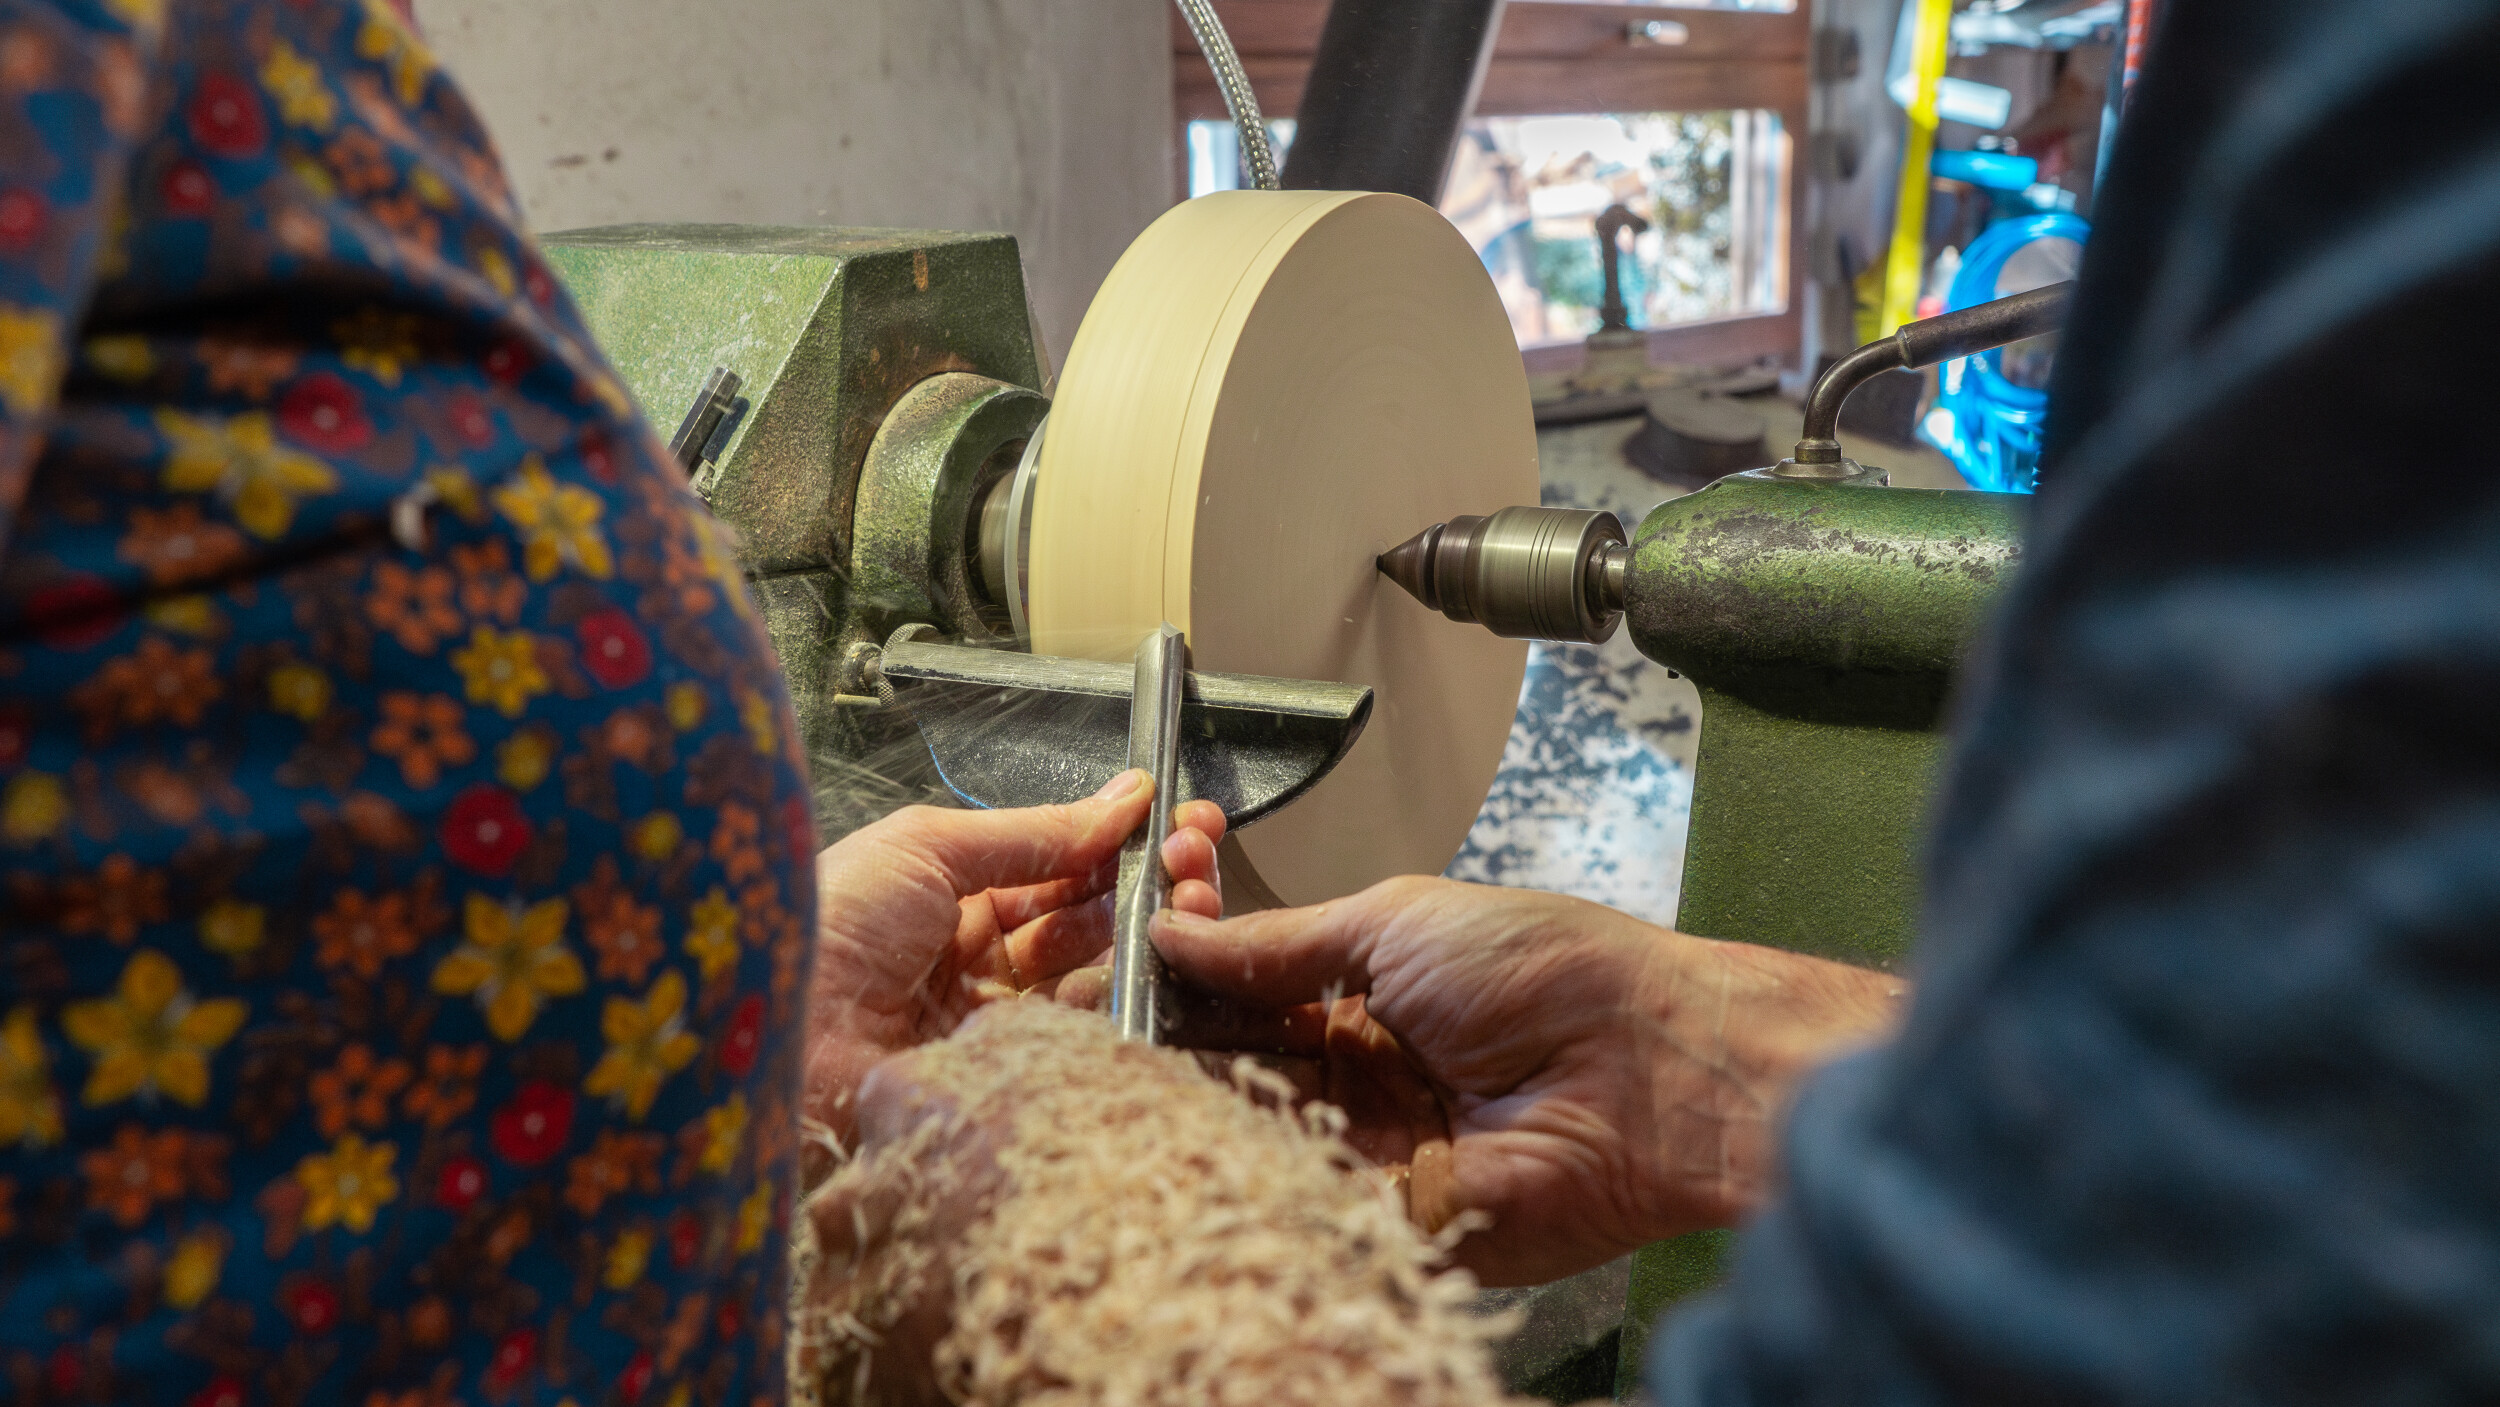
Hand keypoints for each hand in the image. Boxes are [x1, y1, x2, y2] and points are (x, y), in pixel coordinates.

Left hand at [804, 771, 1227, 1145]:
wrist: (773, 1031)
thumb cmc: (828, 924)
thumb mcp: (929, 847)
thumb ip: (1035, 831)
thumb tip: (1123, 797)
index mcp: (945, 902)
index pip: (1054, 872)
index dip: (1115, 849)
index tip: (1173, 824)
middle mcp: (972, 967)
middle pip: (1083, 926)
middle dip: (1145, 888)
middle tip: (1190, 862)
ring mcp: (991, 1030)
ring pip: (1092, 982)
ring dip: (1143, 938)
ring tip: (1177, 902)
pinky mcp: (1007, 1084)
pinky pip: (1079, 1042)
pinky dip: (1118, 1002)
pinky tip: (1138, 964)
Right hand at [1150, 876, 1904, 1285]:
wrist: (1646, 1065)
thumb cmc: (1547, 970)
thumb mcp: (1397, 922)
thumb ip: (1280, 943)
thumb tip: (1179, 933)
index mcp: (1368, 1000)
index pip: (1248, 994)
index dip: (1183, 976)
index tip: (1120, 950)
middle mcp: (1361, 1081)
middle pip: (1235, 1067)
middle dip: (1163, 1038)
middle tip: (1080, 1008)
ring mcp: (1371, 1154)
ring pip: (1252, 1132)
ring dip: (1186, 1099)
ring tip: (1108, 1058)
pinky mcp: (1388, 1223)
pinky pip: (1297, 1198)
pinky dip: (1240, 1168)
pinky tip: (1176, 1131)